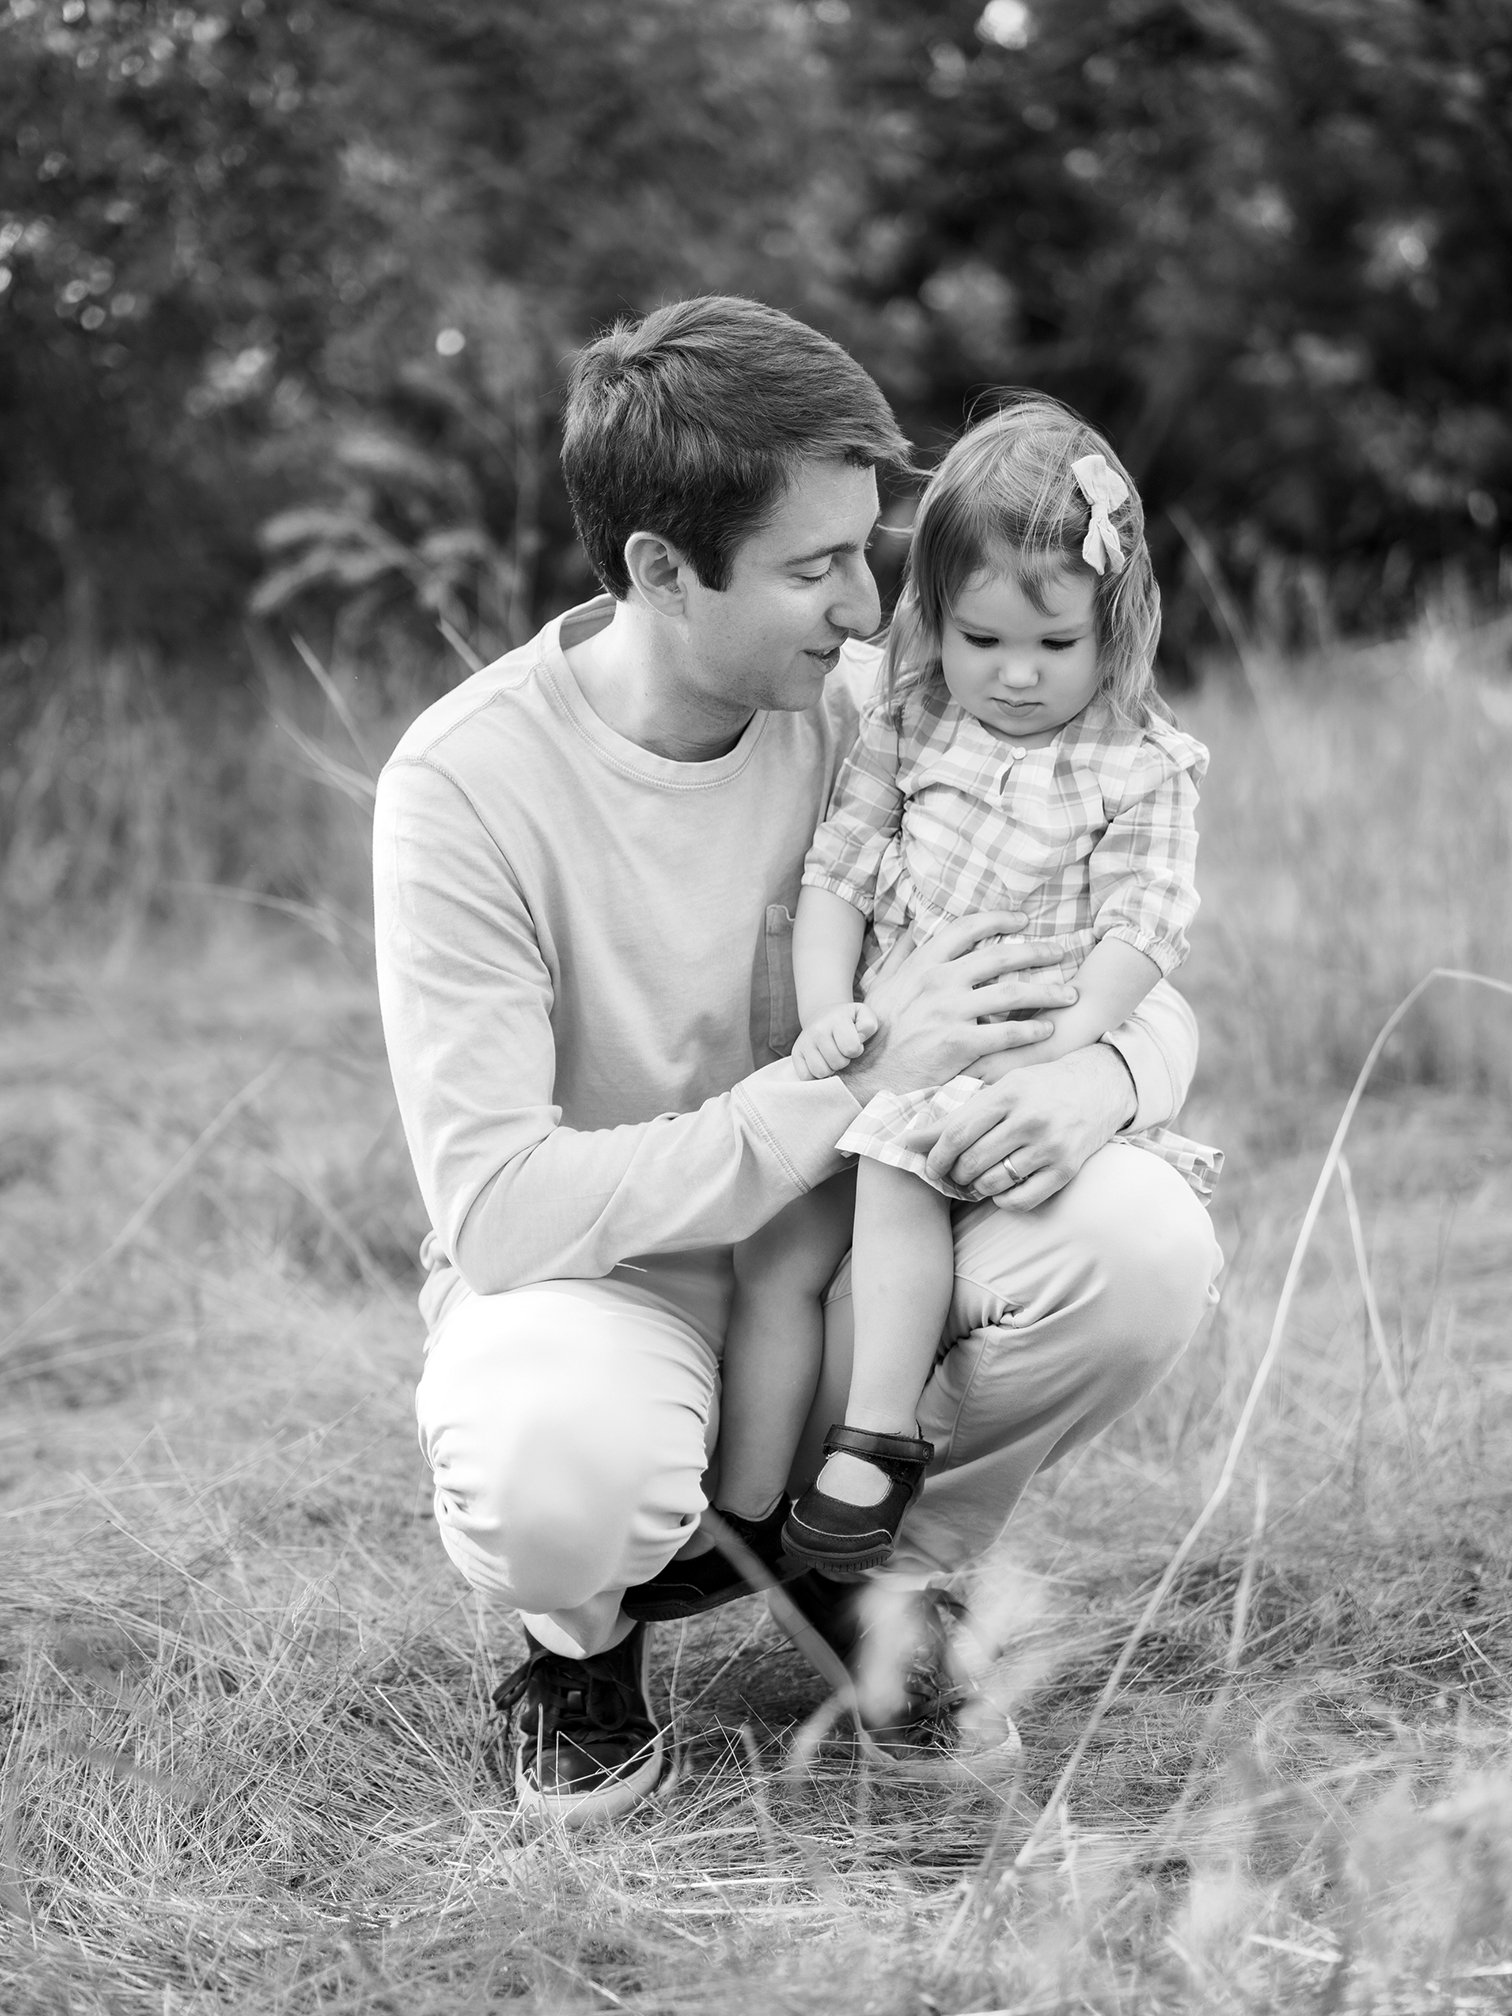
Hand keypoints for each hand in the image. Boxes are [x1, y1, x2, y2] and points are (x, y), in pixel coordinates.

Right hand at [792, 1002, 878, 1080]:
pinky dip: (815, 1075)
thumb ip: (868, 1025)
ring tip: (832, 1057)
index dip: (857, 1050)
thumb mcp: (863, 1015)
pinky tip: (821, 1063)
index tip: (854, 1044)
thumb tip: (860, 1038)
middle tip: (842, 1051)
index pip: (851, 1049)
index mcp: (836, 1019)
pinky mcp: (796, 1053)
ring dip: (830, 1069)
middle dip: (844, 1060)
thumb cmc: (848, 1020)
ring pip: (821, 1072)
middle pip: (837, 1063)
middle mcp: (817, 1030)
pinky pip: (806, 1076)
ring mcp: (804, 1042)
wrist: (823, 1016)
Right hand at [841, 912, 1077, 1104]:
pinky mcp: (960, 1044)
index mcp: (923, 963)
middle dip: (1037, 952)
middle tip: (1061, 953)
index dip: (998, 920)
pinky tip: (1048, 1030)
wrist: (863, 1074)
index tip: (1021, 920)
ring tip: (1069, 994)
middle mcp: (939, 981)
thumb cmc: (874, 1032)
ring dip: (1047, 991)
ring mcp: (950, 1012)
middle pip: (1000, 956)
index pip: (967, 928)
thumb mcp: (882, 985)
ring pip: (1013, 992)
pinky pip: (1007, 1032)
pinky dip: (1032, 1030)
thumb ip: (902, 956)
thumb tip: (914, 929)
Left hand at [921, 1044, 1137, 1210]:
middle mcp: (1029, 1119)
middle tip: (953, 1175)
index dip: (936, 1155)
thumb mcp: (1001, 1088)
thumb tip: (910, 1140)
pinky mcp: (1066, 1169)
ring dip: (976, 1188)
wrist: (1099, 1086)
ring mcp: (1050, 1146)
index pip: (957, 1133)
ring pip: (994, 1183)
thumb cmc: (1040, 1086)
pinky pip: (1022, 1200)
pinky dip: (1003, 1201)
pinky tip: (1000, 1190)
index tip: (929, 1167)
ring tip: (975, 1181)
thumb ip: (958, 1114)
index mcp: (1008, 1093)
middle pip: (972, 1160)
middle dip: (955, 1174)